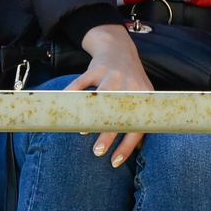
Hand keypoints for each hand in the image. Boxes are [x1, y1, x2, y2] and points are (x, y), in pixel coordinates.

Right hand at [68, 23, 154, 167]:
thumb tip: (137, 150)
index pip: (137, 126)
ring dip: (91, 117)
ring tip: (83, 133)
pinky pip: (81, 83)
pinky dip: (72, 95)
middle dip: (108, 135)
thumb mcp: (141, 95)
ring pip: (101, 100)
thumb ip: (139, 119)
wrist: (118, 49)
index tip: (114, 162)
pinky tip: (66, 108)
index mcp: (143, 97)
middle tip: (98, 152)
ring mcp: (113, 75)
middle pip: (119, 115)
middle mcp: (130, 86)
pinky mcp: (97, 67)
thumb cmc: (130, 80)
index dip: (127, 146)